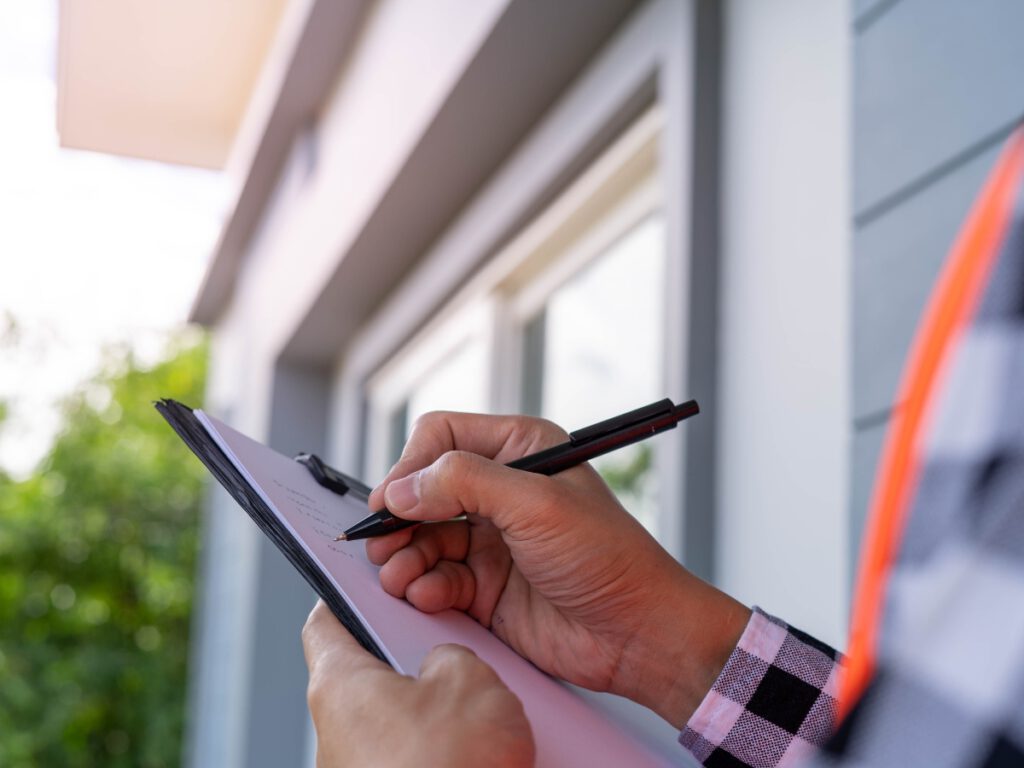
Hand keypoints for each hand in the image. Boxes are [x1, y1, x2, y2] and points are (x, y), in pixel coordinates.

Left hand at [302, 600, 533, 767]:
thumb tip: (445, 666)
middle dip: (414, 662)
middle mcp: (334, 731)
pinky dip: (442, 751)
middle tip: (452, 651)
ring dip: (436, 713)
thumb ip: (451, 655)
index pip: (325, 622)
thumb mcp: (469, 681)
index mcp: (339, 684)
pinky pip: (411, 757)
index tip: (366, 585)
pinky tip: (479, 753)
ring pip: (397, 721)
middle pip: (369, 674)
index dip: (348, 597)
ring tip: (481, 712)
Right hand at [365, 412, 749, 726]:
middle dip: (399, 517)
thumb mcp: (537, 504)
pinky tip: (427, 596)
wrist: (637, 633)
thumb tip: (402, 488)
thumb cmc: (608, 557)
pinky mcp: (484, 586)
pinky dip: (422, 587)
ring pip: (421, 537)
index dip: (411, 466)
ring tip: (400, 575)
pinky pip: (435, 578)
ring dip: (403, 556)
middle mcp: (501, 491)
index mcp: (520, 450)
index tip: (392, 500)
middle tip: (382, 542)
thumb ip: (465, 484)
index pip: (442, 437)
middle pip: (422, 490)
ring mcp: (490, 540)